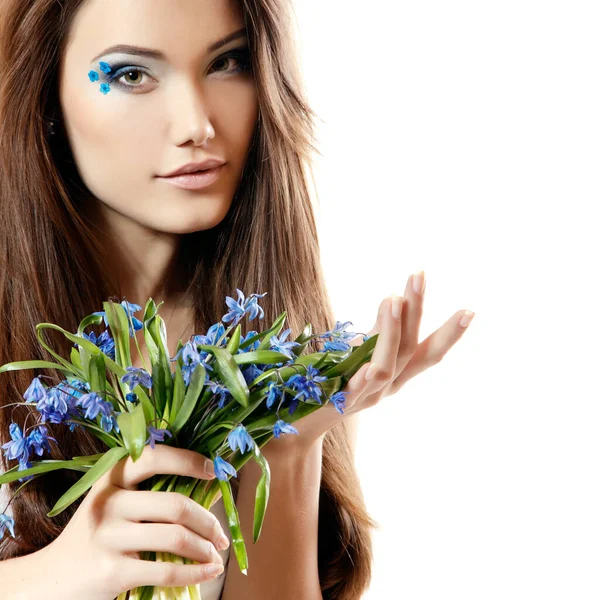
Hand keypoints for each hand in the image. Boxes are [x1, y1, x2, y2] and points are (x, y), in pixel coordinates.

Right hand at [35, 445, 229, 599]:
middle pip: (175, 505)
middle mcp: (108, 502)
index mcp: (111, 478)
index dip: (188, 460)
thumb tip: (210, 490)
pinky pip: (166, 570)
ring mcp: (108, 537)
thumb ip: (150, 493)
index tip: (213, 470)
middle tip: (221, 534)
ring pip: (175, 538)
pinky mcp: (112, 572)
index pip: (154, 458)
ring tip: (215, 554)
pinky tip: (209, 571)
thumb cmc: (98, 535)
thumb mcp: (114, 504)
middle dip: (208, 521)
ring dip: (205, 547)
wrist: (51, 580)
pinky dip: (195, 572)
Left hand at [265, 271, 474, 453]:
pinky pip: (362, 382)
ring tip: (393, 297)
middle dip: (418, 312)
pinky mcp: (342, 401)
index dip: (449, 335)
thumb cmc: (329, 382)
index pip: (427, 353)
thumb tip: (395, 299)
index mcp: (392, 374)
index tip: (470, 311)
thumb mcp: (358, 353)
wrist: (295, 424)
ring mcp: (366, 397)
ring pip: (389, 363)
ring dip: (394, 328)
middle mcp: (386, 387)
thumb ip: (379, 333)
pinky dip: (371, 362)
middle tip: (419, 275)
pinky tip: (375, 342)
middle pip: (412, 350)